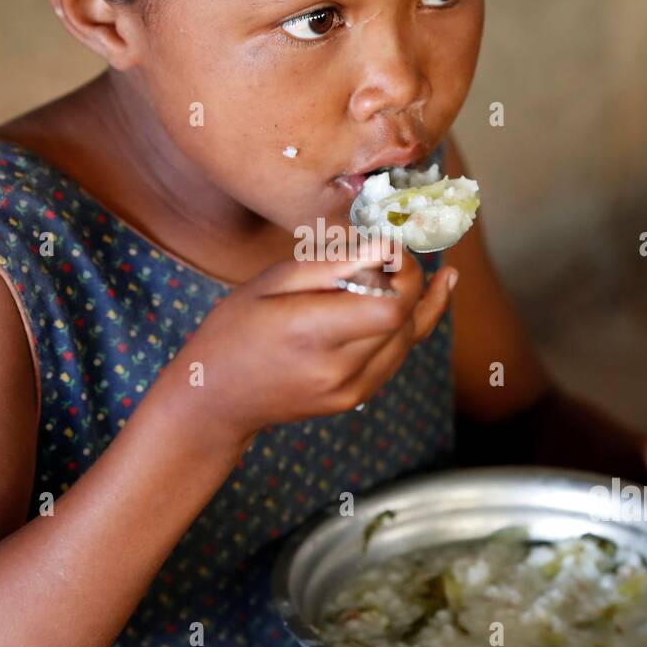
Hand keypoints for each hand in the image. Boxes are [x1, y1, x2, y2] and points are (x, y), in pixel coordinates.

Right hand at [164, 244, 455, 439]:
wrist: (216, 397)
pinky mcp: (355, 398)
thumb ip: (332, 265)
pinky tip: (430, 293)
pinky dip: (407, 323)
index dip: (404, 271)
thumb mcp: (271, 281)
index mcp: (310, 332)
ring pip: (408, 338)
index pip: (392, 304)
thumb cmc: (236, 328)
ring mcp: (349, 390)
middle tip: (393, 254)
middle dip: (409, 279)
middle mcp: (336, 368)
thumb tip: (387, 249)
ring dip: (412, 300)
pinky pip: (396, 355)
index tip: (389, 248)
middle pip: (405, 318)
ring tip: (409, 267)